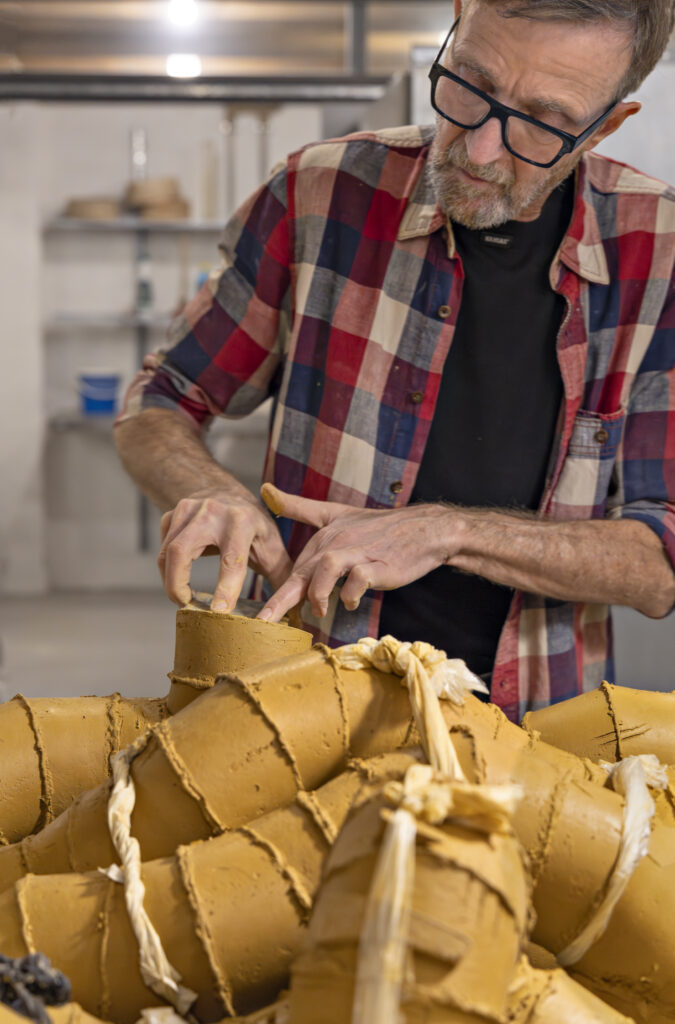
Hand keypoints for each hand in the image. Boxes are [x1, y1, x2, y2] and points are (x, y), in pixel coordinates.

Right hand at [158, 487, 291, 611]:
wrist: (227, 493)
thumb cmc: (252, 525)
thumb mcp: (270, 545)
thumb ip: (281, 575)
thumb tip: (294, 609)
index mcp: (242, 521)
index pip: (231, 559)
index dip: (226, 587)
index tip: (219, 612)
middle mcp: (212, 512)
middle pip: (182, 551)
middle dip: (178, 583)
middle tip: (186, 606)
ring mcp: (188, 511)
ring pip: (167, 551)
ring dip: (170, 580)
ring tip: (182, 598)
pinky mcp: (172, 515)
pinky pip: (162, 548)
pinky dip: (166, 569)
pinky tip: (178, 580)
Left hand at [258, 483, 458, 622]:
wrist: (422, 529)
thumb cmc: (378, 528)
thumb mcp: (335, 513)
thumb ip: (299, 507)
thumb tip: (265, 489)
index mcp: (324, 536)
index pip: (296, 567)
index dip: (279, 593)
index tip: (261, 616)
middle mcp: (337, 542)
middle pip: (302, 572)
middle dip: (281, 600)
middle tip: (265, 622)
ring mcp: (358, 553)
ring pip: (326, 569)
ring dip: (318, 593)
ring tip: (319, 610)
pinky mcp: (378, 565)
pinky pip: (358, 580)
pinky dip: (351, 594)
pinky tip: (351, 602)